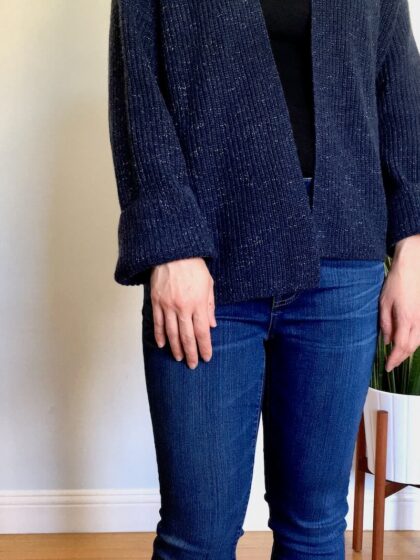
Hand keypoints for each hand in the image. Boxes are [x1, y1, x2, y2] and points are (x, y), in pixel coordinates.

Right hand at [149, 257, 216, 368]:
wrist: (173, 252)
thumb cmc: (193, 266)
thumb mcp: (209, 284)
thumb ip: (210, 305)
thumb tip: (212, 325)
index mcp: (199, 303)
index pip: (202, 332)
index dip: (204, 347)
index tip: (206, 357)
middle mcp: (183, 307)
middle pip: (187, 337)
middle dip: (191, 353)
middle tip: (192, 365)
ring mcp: (168, 306)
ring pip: (171, 333)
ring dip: (175, 348)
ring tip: (178, 358)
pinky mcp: (156, 301)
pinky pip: (158, 323)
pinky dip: (159, 335)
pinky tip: (162, 345)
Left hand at [379, 234, 419, 371]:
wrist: (412, 266)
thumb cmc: (396, 283)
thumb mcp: (384, 303)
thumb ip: (386, 323)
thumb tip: (387, 341)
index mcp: (406, 319)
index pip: (401, 347)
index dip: (394, 359)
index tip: (387, 367)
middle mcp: (418, 322)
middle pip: (411, 348)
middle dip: (401, 358)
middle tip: (391, 364)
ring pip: (418, 342)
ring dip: (408, 350)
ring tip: (397, 355)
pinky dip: (414, 341)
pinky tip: (406, 342)